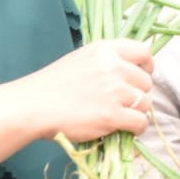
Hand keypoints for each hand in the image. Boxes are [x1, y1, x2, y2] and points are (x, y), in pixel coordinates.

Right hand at [22, 39, 156, 142]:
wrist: (32, 106)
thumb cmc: (52, 85)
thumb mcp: (81, 59)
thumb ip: (107, 61)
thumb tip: (131, 72)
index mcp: (105, 49)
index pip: (143, 52)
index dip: (147, 66)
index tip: (143, 75)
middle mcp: (114, 66)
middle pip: (146, 81)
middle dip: (139, 94)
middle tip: (123, 103)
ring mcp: (114, 91)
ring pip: (146, 103)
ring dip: (137, 112)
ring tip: (121, 117)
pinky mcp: (112, 115)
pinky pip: (140, 122)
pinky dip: (137, 128)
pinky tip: (126, 129)